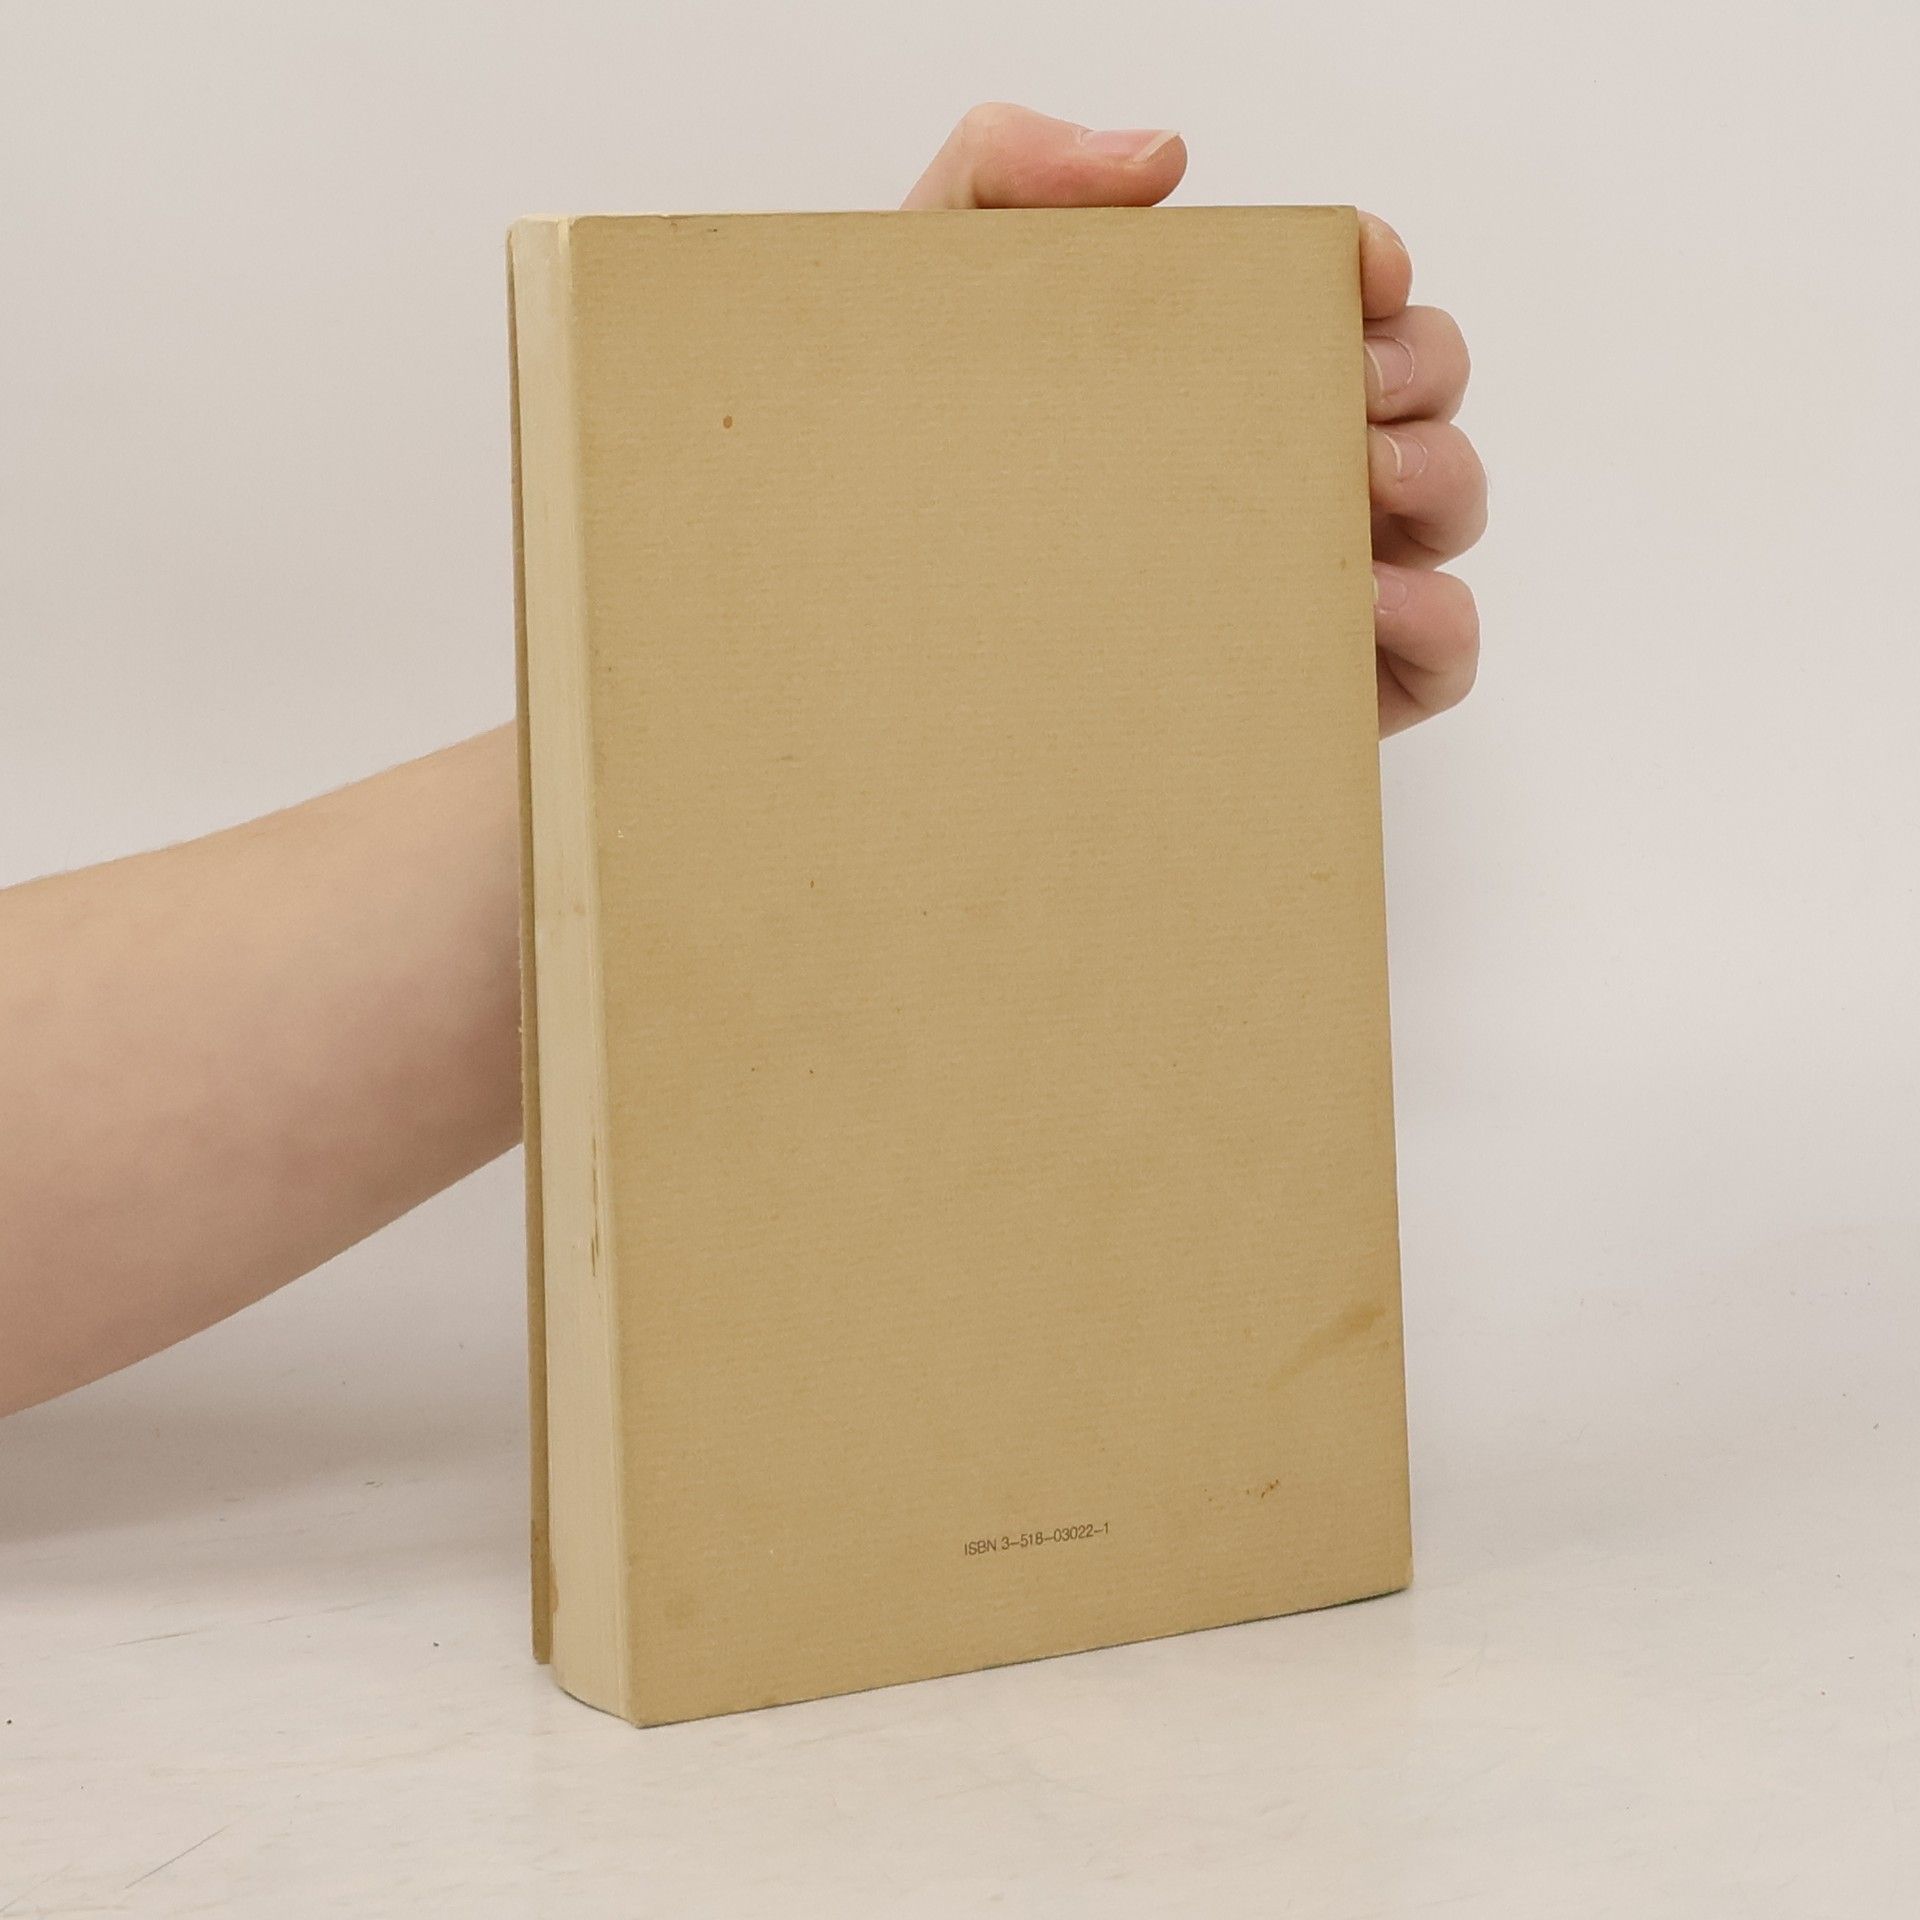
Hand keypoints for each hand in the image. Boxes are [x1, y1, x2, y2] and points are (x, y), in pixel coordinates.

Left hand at [904, 104, 1483, 735]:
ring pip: (1448, 508)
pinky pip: (1439, 655)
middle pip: (1424, 389)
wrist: (873, 615)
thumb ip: (1012, 167)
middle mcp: (1280, 465)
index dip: (1378, 269)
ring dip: (1438, 477)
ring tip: (1362, 479)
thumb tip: (1160, 157)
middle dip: (1415, 368)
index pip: (1348, 296)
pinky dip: (1436, 617)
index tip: (1359, 270)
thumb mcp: (931, 290)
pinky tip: (1363, 601)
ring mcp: (1313, 577)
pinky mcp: (1326, 688)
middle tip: (1350, 386)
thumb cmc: (915, 460)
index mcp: (1222, 368)